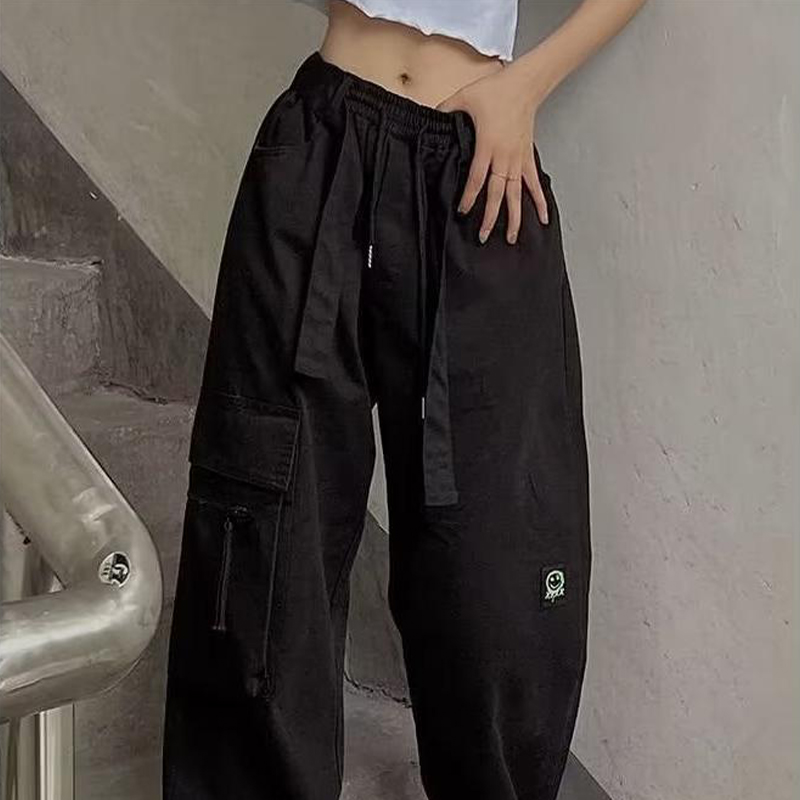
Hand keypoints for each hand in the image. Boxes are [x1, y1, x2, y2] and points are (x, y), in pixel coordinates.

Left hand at [436, 64, 548, 244]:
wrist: (524, 84)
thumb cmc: (495, 90)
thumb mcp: (463, 97)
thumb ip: (445, 110)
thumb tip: (427, 118)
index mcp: (487, 145)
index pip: (477, 178)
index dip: (469, 197)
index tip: (462, 212)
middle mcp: (504, 157)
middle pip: (497, 193)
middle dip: (491, 216)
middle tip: (484, 236)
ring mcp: (518, 160)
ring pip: (516, 194)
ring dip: (514, 217)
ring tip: (511, 238)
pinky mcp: (527, 158)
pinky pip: (534, 184)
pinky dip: (540, 201)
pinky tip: (543, 219)